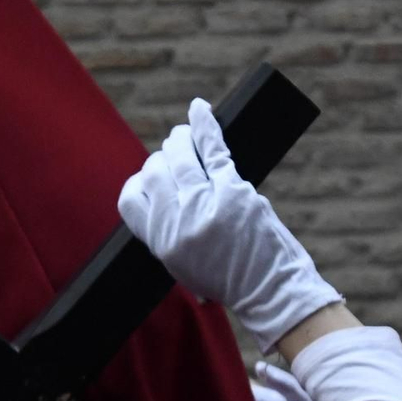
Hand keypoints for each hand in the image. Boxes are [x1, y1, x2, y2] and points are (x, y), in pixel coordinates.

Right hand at [117, 99, 340, 350]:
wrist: (271, 292)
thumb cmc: (231, 281)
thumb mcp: (184, 268)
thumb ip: (167, 234)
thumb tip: (160, 198)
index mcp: (162, 244)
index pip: (129, 199)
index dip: (138, 184)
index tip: (150, 180)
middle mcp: (178, 222)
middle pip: (153, 172)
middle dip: (161, 160)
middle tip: (173, 157)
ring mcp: (205, 203)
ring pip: (179, 157)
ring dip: (179, 141)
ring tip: (183, 136)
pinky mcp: (234, 191)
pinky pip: (212, 148)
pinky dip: (205, 125)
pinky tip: (200, 109)